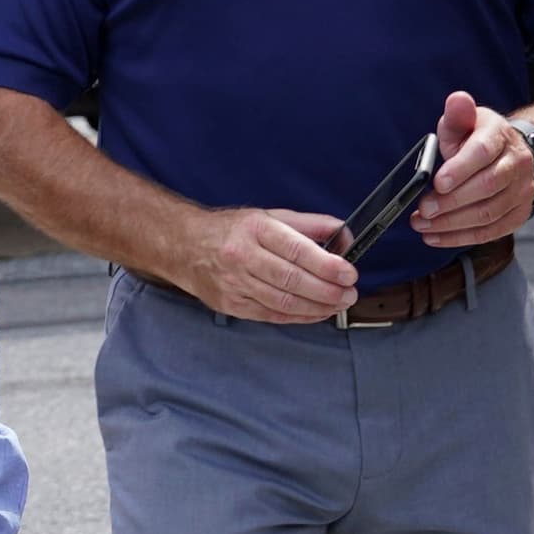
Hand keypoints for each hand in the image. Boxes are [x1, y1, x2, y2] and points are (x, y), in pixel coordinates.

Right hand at [173, 206, 361, 322]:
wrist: (184, 246)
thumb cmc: (231, 231)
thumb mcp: (269, 216)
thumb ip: (309, 225)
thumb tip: (344, 235)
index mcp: (254, 229)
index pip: (296, 249)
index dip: (326, 264)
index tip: (349, 272)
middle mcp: (242, 255)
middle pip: (292, 280)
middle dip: (328, 290)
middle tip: (349, 292)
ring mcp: (235, 283)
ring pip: (284, 302)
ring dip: (318, 307)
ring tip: (339, 303)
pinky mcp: (232, 304)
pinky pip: (273, 315)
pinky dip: (300, 317)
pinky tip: (317, 312)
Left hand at [411, 91, 533, 249]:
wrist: (510, 154)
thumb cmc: (478, 137)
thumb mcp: (465, 120)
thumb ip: (457, 114)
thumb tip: (457, 100)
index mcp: (500, 136)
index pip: (482, 152)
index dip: (460, 169)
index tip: (437, 182)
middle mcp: (516, 164)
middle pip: (486, 187)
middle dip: (451, 201)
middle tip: (423, 209)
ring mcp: (521, 191)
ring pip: (488, 214)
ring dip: (452, 224)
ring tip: (422, 224)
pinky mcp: (518, 214)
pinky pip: (491, 232)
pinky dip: (461, 238)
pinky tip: (435, 236)